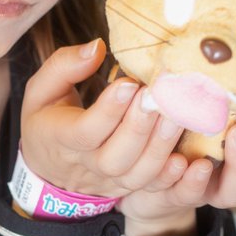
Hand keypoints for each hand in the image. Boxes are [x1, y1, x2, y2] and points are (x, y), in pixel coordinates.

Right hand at [20, 39, 235, 235]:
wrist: (51, 169)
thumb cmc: (49, 119)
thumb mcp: (41, 90)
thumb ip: (62, 67)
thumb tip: (95, 48)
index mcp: (62, 139)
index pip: (85, 130)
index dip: (108, 109)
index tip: (129, 82)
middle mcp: (88, 166)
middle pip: (117, 155)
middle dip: (142, 125)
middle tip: (165, 95)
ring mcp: (111, 181)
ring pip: (140, 172)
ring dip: (164, 144)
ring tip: (184, 112)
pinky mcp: (131, 187)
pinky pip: (155, 186)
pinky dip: (174, 174)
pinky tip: (193, 153)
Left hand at [119, 97, 235, 235]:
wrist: (137, 173)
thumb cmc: (173, 131)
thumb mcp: (194, 106)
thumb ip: (212, 90)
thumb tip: (220, 50)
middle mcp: (234, 172)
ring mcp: (208, 190)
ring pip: (233, 190)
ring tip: (232, 137)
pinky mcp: (176, 199)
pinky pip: (186, 195)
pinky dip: (188, 181)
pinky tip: (183, 163)